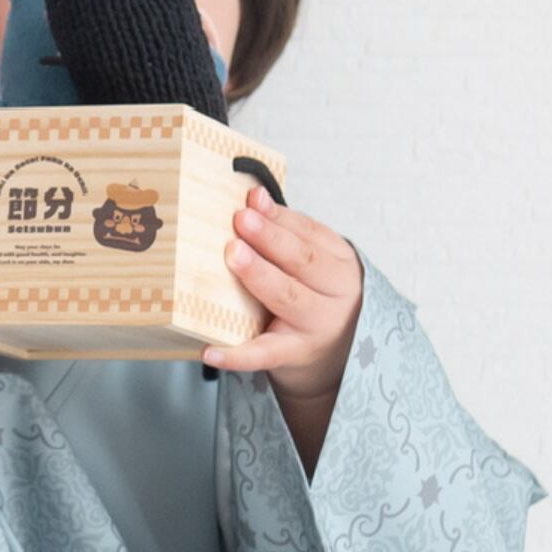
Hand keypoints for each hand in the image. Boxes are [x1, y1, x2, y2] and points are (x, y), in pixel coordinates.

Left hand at [203, 185, 363, 405]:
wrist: (333, 355)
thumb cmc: (315, 298)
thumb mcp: (314, 264)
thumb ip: (288, 233)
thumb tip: (253, 197)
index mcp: (340, 264)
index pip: (310, 234)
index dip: (280, 216)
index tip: (252, 199)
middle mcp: (335, 295)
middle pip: (303, 261)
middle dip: (271, 238)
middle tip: (241, 220)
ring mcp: (315, 327)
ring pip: (288, 297)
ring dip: (259, 275)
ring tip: (234, 256)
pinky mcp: (293, 355)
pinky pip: (263, 354)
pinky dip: (236, 354)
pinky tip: (210, 350)